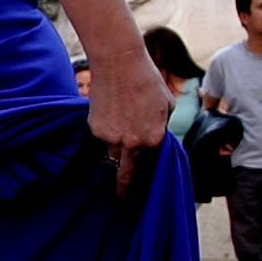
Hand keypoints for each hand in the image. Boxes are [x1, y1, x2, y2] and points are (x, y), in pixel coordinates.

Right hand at [88, 51, 173, 198]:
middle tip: (122, 198)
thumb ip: (163, 126)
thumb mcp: (167, 105)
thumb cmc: (146, 79)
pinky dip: (105, 135)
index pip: (151, 168)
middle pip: (126, 175)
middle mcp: (131, 143)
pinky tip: (110, 117)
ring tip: (117, 144)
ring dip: (115, 155)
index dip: (147, 179)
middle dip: (125, 189)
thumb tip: (157, 139)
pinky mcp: (94, 129)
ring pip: (112, 156)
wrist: (118, 62)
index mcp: (154, 138)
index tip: (142, 189)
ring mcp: (110, 137)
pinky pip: (101, 140)